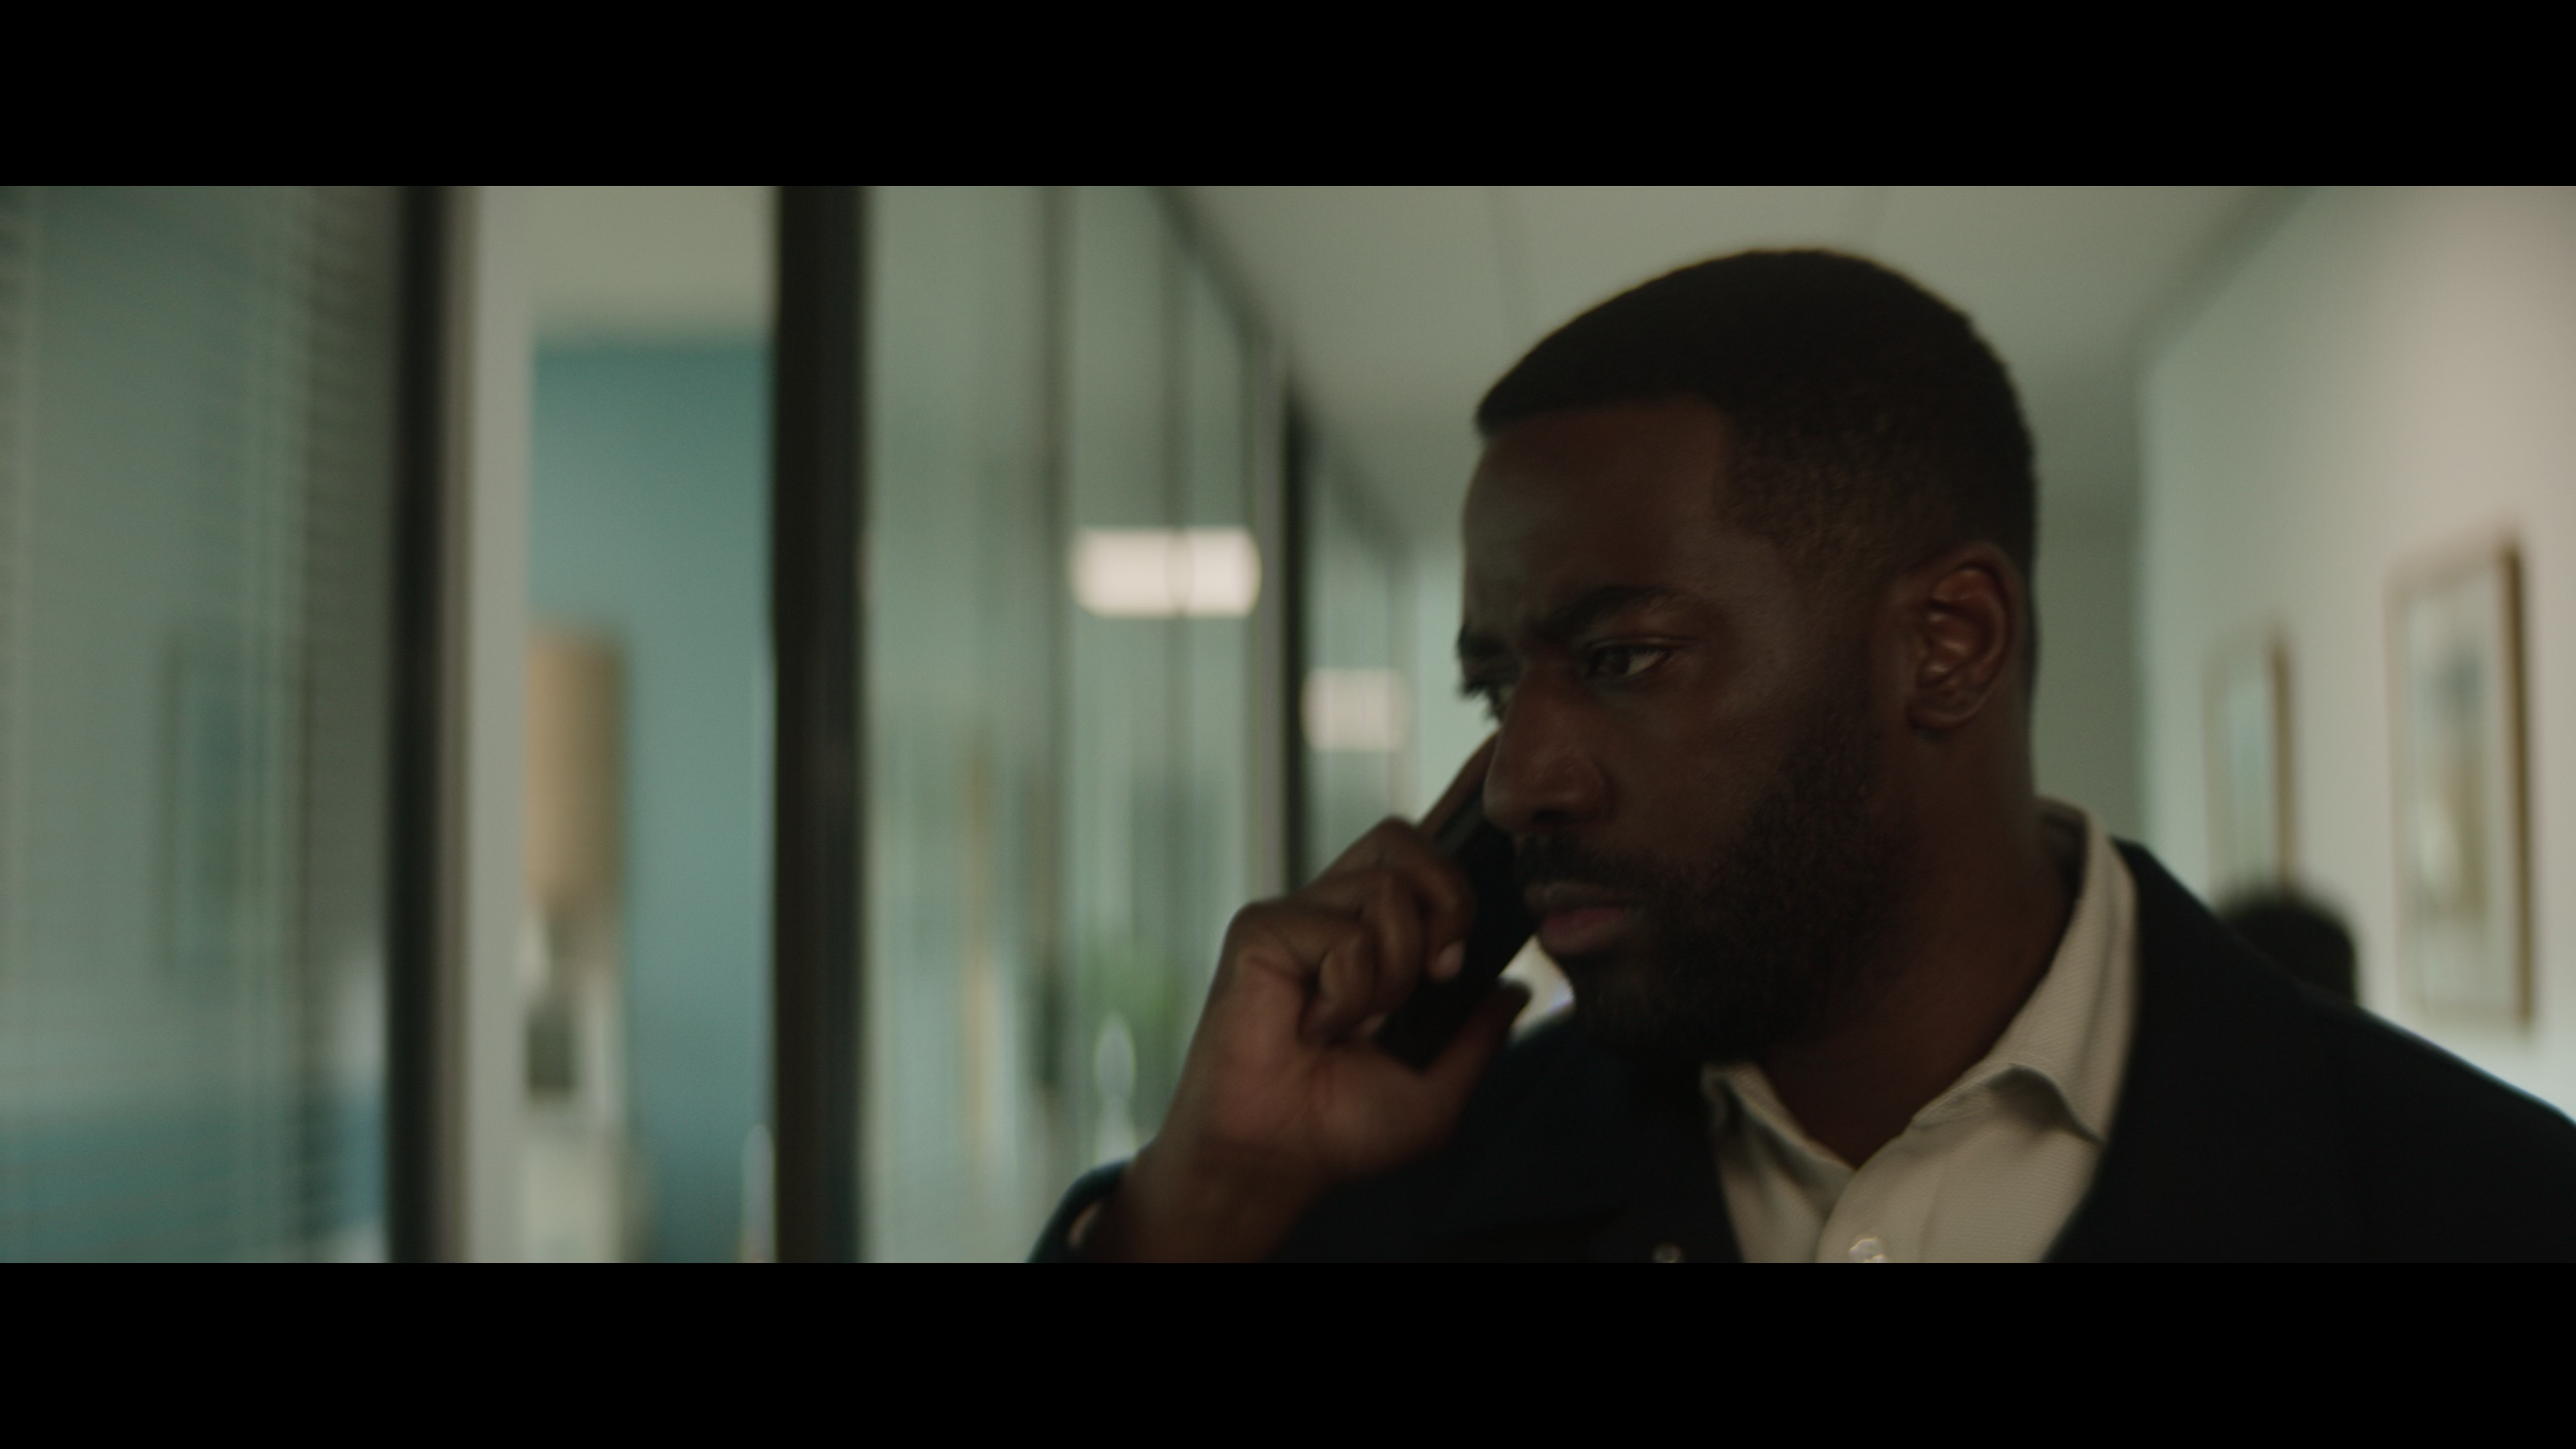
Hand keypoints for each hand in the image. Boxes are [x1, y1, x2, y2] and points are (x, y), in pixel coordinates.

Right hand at [1085, 740, 1527, 1260]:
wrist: (1271, 1160)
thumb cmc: (1337, 1130)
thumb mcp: (1436, 1094)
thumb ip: (1478, 1038)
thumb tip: (1517, 988)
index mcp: (1375, 937)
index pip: (1421, 850)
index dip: (1458, 795)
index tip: (1496, 744)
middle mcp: (1335, 912)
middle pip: (1410, 842)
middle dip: (1448, 905)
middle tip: (1434, 977)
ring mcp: (1296, 915)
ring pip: (1388, 892)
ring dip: (1393, 975)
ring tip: (1352, 1025)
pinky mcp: (1260, 928)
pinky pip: (1343, 934)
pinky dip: (1348, 993)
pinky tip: (1314, 1026)